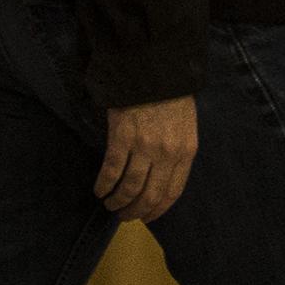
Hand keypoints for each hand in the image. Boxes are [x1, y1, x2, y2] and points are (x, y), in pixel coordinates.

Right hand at [93, 92, 196, 222]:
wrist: (153, 67)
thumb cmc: (170, 94)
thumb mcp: (185, 125)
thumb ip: (177, 151)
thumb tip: (161, 175)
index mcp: (185, 152)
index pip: (172, 192)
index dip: (157, 210)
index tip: (146, 217)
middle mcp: (167, 154)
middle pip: (150, 195)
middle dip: (136, 211)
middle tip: (124, 216)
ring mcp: (144, 146)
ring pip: (130, 187)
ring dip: (118, 201)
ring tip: (110, 205)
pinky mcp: (122, 136)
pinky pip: (111, 169)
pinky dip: (104, 183)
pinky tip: (99, 189)